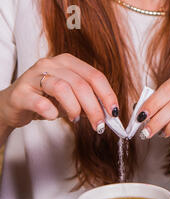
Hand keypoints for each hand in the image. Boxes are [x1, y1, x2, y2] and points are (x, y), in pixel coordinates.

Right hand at [0, 53, 117, 132]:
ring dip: (74, 108)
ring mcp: (33, 76)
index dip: (107, 95)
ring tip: (75, 119)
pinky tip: (53, 116)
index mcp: (67, 62)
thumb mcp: (72, 97)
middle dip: (94, 108)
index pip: (94, 76)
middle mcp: (51, 64)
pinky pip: (41, 103)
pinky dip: (52, 113)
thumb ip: (90, 100)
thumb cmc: (46, 99)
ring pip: (62, 88)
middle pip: (81, 84)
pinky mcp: (21, 93)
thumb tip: (109, 112)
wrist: (14, 105)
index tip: (113, 112)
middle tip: (98, 124)